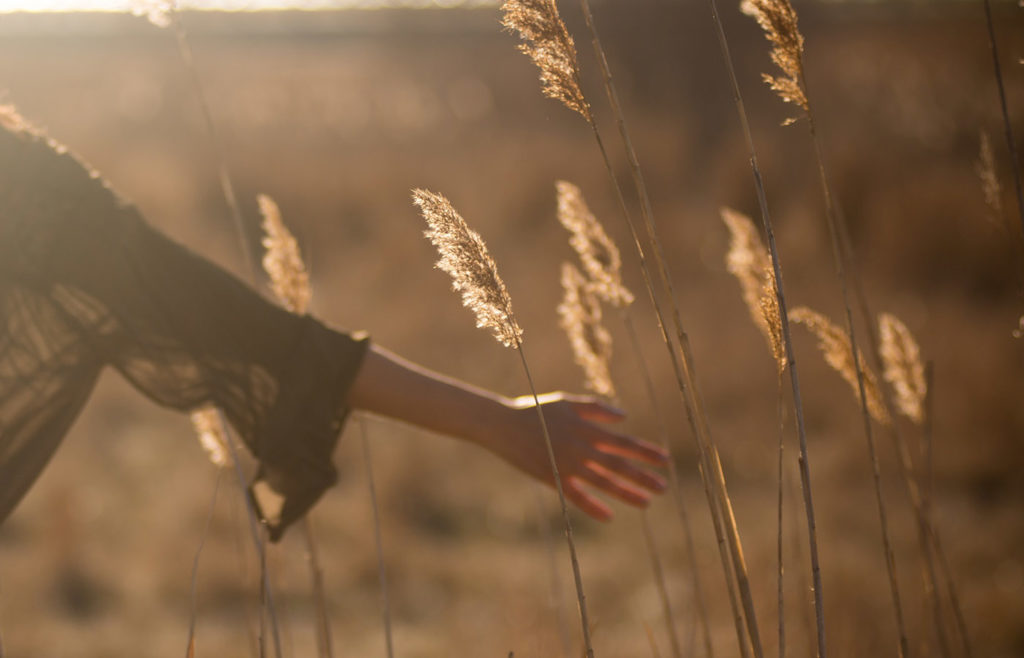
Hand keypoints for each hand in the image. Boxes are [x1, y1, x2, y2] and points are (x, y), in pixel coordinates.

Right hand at [492, 392, 668, 520]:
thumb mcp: (567, 402)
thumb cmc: (536, 410)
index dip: (644, 451)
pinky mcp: (552, 478)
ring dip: (626, 493)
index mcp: (586, 428)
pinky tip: (609, 517)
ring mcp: (566, 464)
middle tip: (664, 487)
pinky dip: (592, 506)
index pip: (622, 442)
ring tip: (647, 502)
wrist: (502, 425)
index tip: (664, 460)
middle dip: (642, 476)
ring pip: (602, 482)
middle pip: (617, 465)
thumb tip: (624, 417)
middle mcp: (580, 447)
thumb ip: (596, 408)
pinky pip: (575, 496)